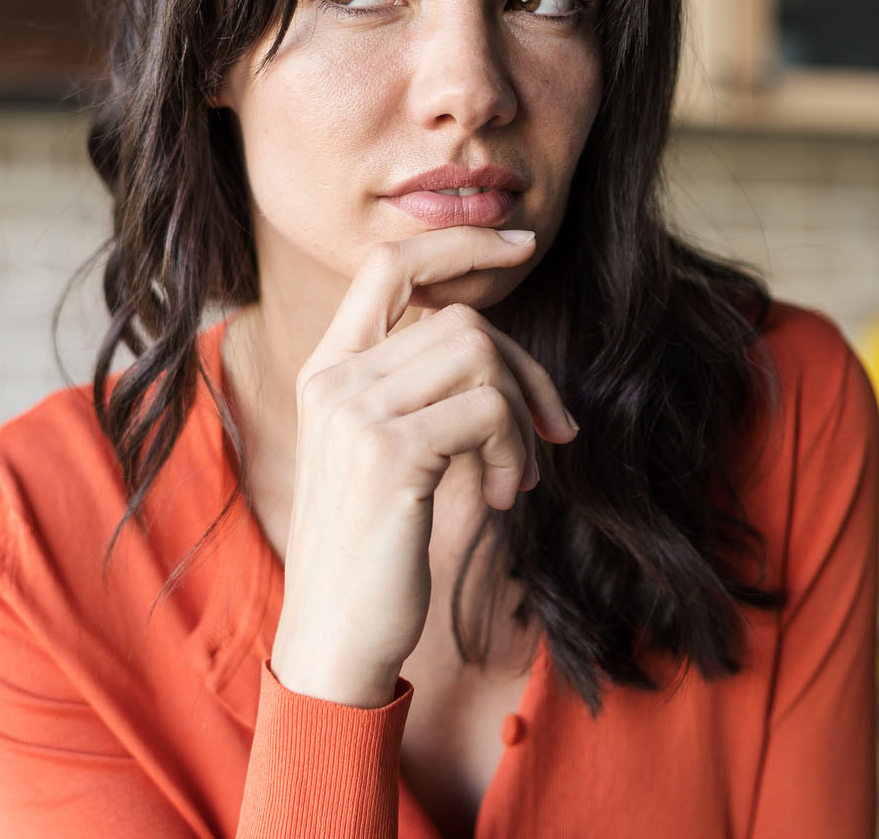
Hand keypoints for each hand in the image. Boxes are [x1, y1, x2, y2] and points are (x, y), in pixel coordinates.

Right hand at [266, 227, 580, 707]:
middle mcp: (333, 380)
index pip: (389, 264)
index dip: (458, 241)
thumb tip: (501, 356)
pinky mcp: (389, 452)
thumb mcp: (385, 455)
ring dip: (519, 419)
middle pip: (460, 319)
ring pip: (480, 355)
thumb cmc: (373, 551)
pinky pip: (487, 410)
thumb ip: (417, 393)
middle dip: (524, 370)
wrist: (336, 637)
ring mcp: (355, 412)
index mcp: (328, 371)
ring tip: (512, 479)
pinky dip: (514, 451)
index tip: (521, 244)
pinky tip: (499, 498)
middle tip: (551, 432)